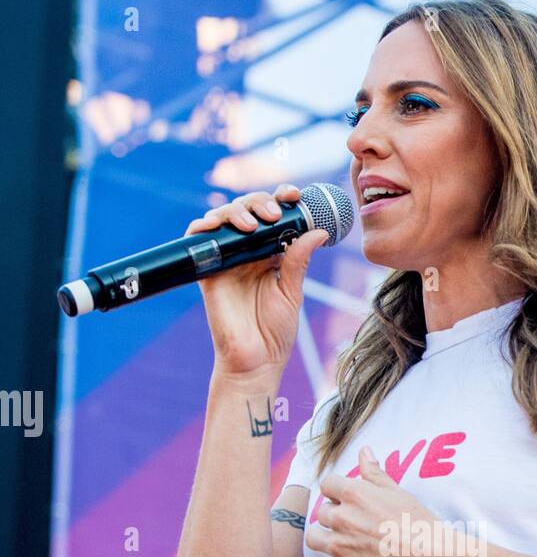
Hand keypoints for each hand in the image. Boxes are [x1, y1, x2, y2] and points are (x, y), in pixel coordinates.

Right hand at [184, 183, 328, 377]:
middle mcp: (248, 252)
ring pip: (224, 218)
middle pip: (249, 209)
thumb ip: (300, 260)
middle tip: (275, 214)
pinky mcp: (207, 271)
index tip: (295, 196)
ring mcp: (226, 259)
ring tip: (254, 224)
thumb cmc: (275, 332)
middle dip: (261, 202)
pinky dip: (203, 226)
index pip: (274, 216)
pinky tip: (216, 225)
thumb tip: (319, 232)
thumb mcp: (292, 292)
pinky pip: (197, 239)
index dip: (282, 199)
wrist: (255, 361)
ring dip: (237, 211)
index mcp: (271, 253)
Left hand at [305, 448, 444, 556]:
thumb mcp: (399, 493)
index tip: (348, 502)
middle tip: (354, 528)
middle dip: (334, 518)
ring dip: (322, 541)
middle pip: (321, 512)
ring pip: (312, 539)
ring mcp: (339, 547)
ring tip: (339, 546)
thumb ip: (376, 473)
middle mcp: (342, 518)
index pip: (327, 484)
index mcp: (354, 494)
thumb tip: (364, 451)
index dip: (337, 493)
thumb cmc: (421, 525)